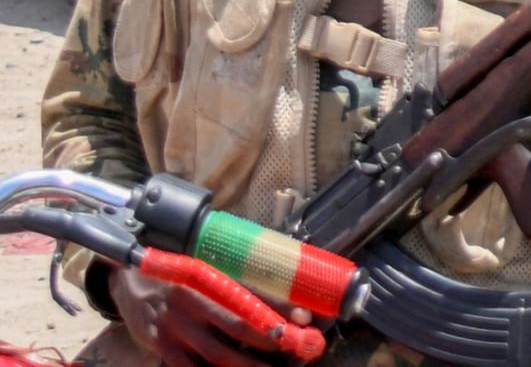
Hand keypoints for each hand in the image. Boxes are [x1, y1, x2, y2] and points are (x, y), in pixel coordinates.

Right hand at [112, 266, 309, 366]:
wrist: (128, 281)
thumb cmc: (176, 275)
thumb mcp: (204, 271)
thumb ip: (235, 285)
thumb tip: (280, 302)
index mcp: (208, 277)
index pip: (249, 292)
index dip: (278, 306)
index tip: (304, 318)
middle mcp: (192, 301)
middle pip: (238, 324)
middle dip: (270, 340)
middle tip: (295, 348)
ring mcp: (175, 327)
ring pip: (217, 352)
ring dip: (246, 364)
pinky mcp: (160, 347)